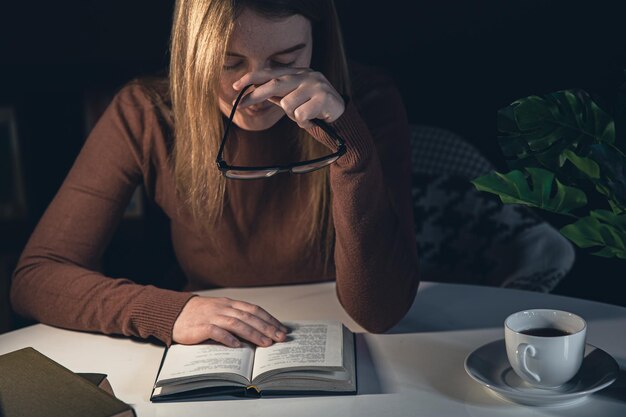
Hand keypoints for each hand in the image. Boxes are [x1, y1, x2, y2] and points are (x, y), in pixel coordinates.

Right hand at [172, 296, 288, 346]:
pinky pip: (216, 332)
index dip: (269, 319)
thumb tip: (258, 329)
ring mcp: (212, 316)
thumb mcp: (220, 311)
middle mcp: (223, 308)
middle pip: (249, 317)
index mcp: (230, 304)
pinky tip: (237, 346)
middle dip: (267, 327)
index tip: (282, 329)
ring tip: (265, 343)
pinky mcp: (200, 326)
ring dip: (253, 333)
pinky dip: (228, 338)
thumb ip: (236, 317)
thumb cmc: (200, 314)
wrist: (174, 313)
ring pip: (236, 323)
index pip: (254, 310)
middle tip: (280, 338)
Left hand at [233, 67, 344, 128]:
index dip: (252, 78)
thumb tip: (255, 92)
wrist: (342, 120)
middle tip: (238, 104)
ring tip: (305, 116)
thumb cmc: (315, 110)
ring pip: (288, 104)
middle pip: (274, 84)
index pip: (271, 73)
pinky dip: (304, 122)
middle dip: (255, 95)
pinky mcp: (324, 97)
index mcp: (298, 73)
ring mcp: (316, 85)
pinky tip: (314, 120)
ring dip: (293, 116)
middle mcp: (307, 75)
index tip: (235, 86)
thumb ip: (278, 95)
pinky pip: (301, 115)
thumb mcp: (295, 101)